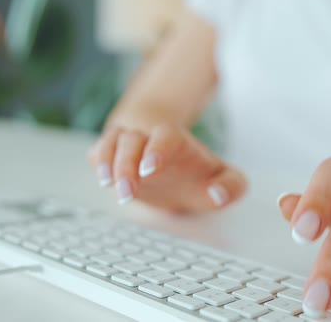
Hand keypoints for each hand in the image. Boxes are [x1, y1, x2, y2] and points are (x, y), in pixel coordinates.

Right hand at [88, 124, 246, 211]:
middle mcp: (150, 139)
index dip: (157, 149)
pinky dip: (98, 162)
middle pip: (132, 139)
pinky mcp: (113, 157)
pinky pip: (99, 151)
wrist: (176, 170)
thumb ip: (232, 186)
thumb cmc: (200, 176)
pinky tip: (102, 178)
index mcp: (178, 142)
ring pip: (112, 141)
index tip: (150, 169)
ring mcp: (129, 146)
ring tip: (107, 184)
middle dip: (126, 164)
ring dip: (108, 162)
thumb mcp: (226, 180)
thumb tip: (217, 194)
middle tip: (126, 192)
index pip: (165, 136)